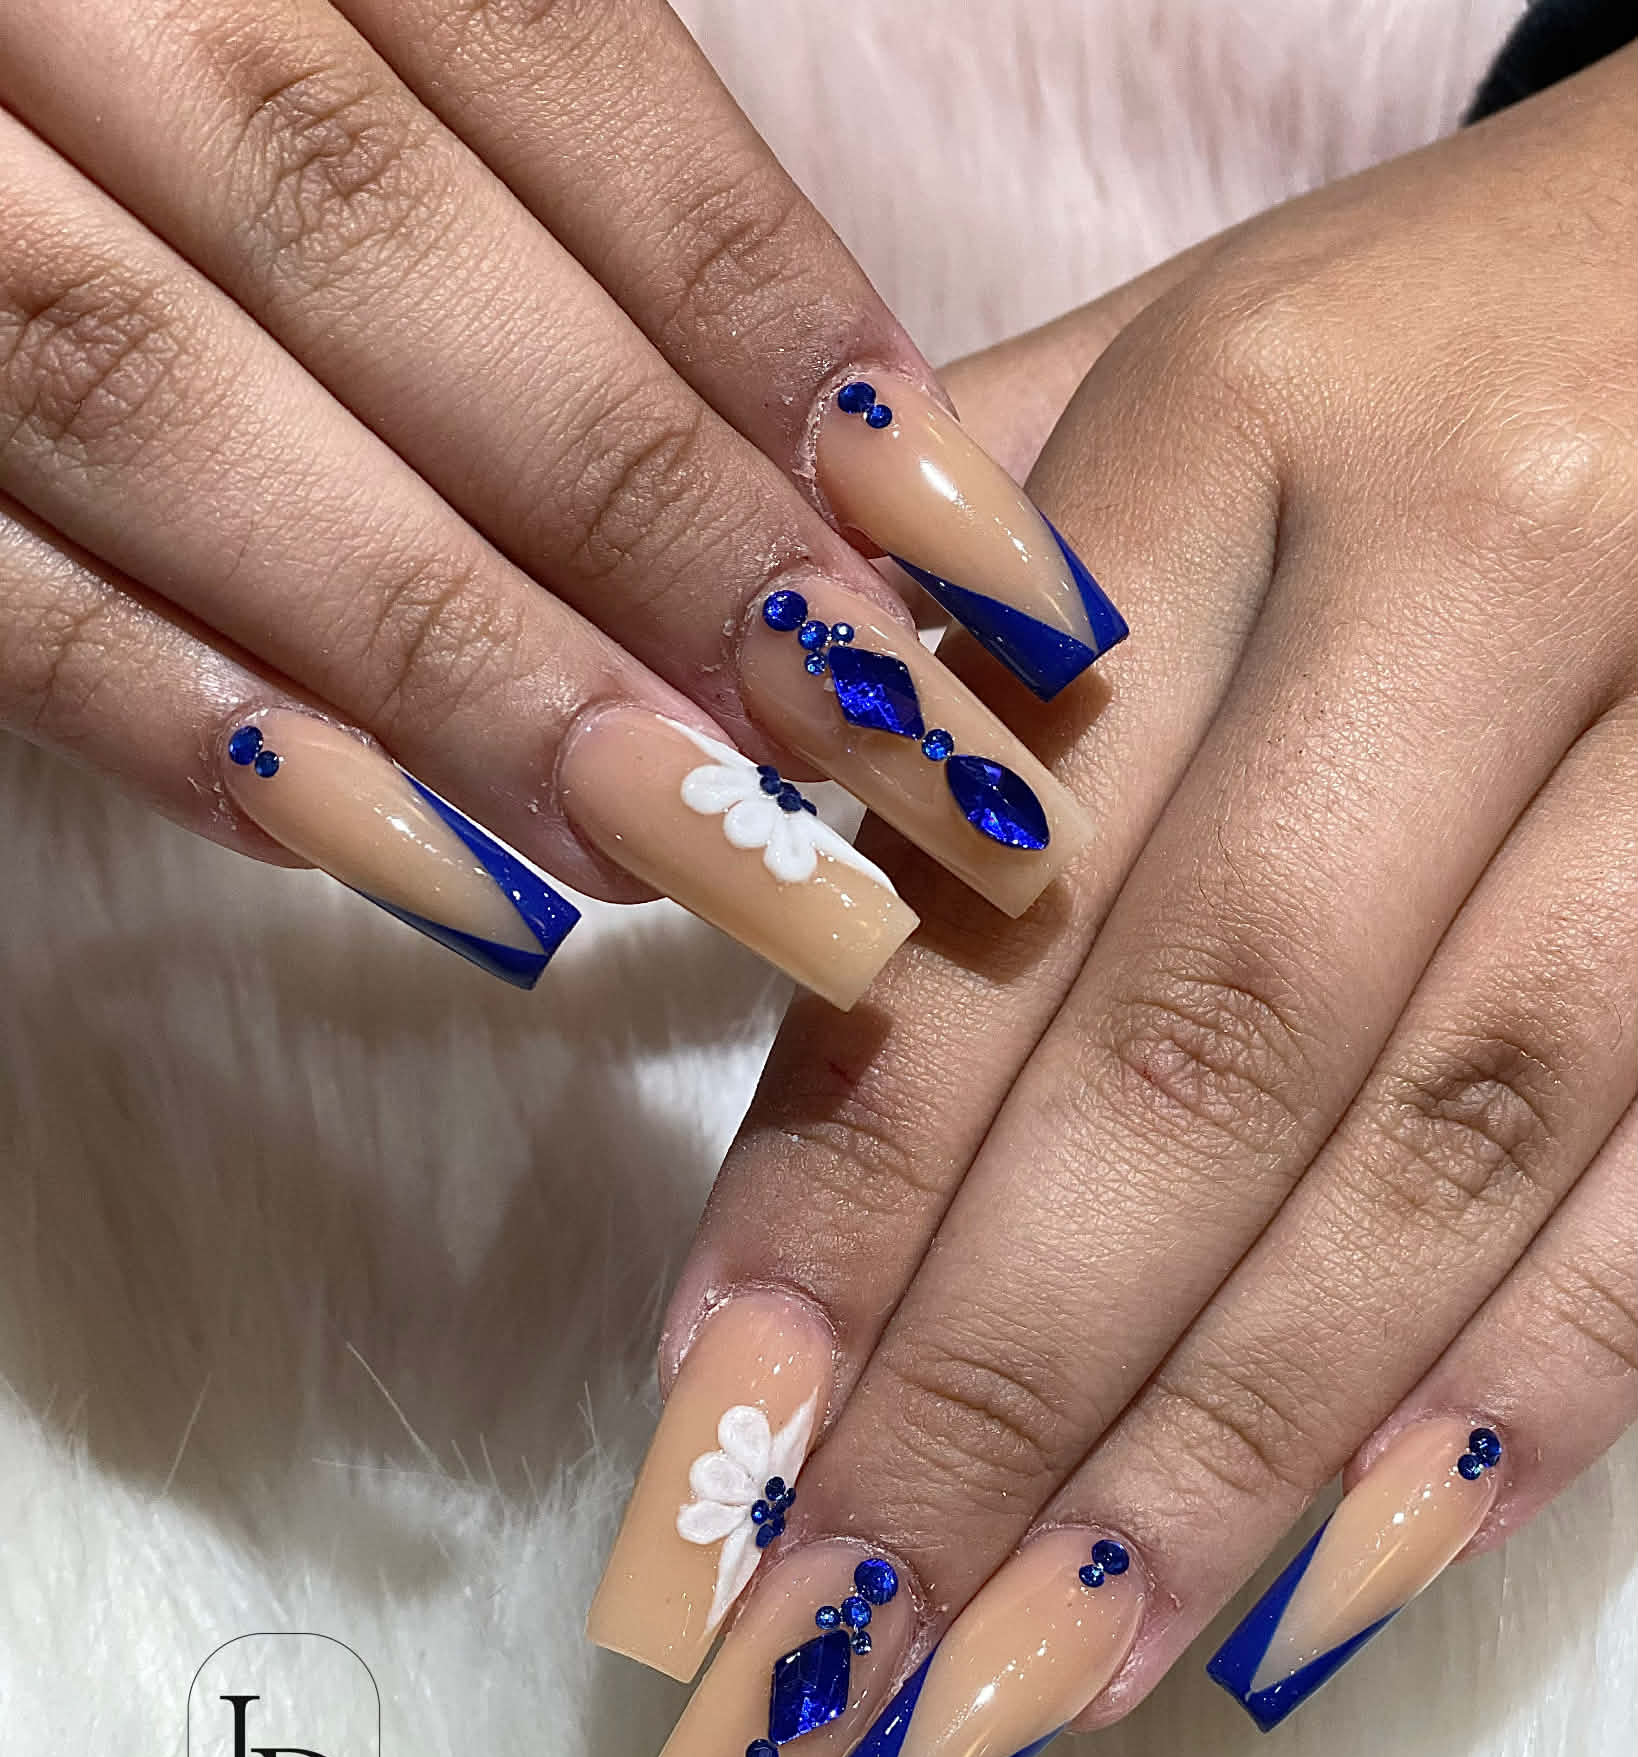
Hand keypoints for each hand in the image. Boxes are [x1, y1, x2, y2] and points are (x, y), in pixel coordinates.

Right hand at [0, 0, 1123, 1006]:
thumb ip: (527, 162)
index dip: (761, 310)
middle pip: (373, 240)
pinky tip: (397, 855)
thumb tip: (831, 442)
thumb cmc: (162, 42)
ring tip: (672, 839)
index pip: (546, 61)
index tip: (955, 541)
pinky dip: (176, 721)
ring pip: (164, 403)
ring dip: (447, 651)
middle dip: (639, 513)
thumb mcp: (343, 7)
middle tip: (853, 735)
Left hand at [588, 51, 1636, 1756]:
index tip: (704, 1444)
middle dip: (997, 1391)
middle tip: (826, 1658)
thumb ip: (924, 647)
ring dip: (1218, 1457)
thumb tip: (697, 907)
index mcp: (1237, 427)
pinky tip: (1336, 1583)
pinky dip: (1513, 1398)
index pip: (996, 883)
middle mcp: (1473, 578)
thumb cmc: (1380, 353)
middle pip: (1204, 1054)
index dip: (844, 1191)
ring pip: (1439, 1153)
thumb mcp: (1134, 399)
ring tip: (1022, 1688)